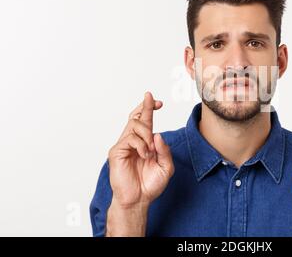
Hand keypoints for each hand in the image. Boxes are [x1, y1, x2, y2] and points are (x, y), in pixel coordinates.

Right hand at [108, 92, 174, 208]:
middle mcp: (133, 141)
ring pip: (135, 125)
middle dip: (146, 106)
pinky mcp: (117, 152)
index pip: (145, 121)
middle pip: (136, 116)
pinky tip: (145, 155)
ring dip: (147, 134)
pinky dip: (141, 145)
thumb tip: (157, 135)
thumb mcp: (166, 167)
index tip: (159, 102)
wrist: (138, 200)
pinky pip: (130, 139)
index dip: (150, 109)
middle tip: (153, 99)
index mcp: (145, 143)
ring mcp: (124, 145)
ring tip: (150, 150)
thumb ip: (164, 150)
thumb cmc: (150, 184)